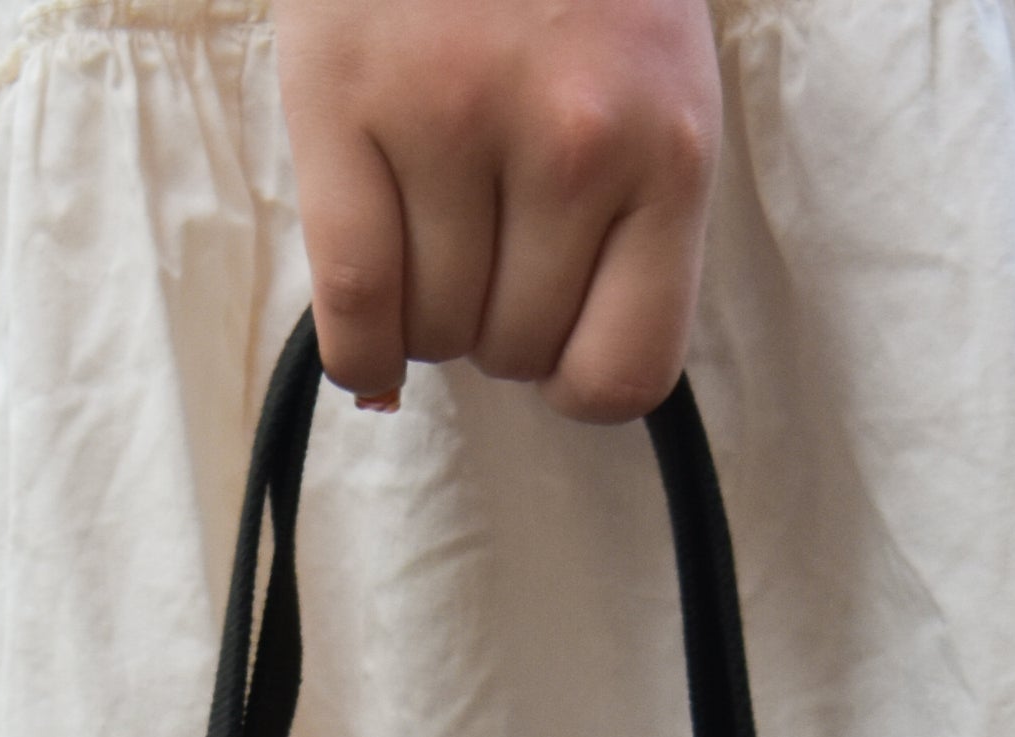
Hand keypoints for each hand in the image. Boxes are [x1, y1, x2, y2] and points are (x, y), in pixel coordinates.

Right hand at [273, 0, 721, 425]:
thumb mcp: (648, 77)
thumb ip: (627, 217)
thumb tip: (555, 381)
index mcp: (667, 145)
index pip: (627, 370)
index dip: (577, 372)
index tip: (553, 332)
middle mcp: (572, 144)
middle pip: (516, 350)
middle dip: (492, 319)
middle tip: (479, 241)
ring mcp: (454, 120)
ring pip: (432, 330)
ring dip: (424, 311)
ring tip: (429, 228)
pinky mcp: (348, 100)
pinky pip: (354, 298)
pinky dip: (356, 347)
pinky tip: (363, 341)